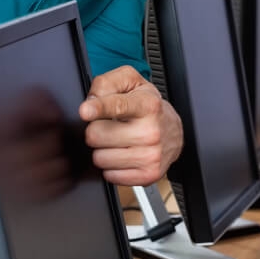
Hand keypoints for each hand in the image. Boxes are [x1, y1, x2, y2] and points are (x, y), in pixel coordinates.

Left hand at [79, 66, 182, 184]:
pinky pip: (110, 176)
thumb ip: (107, 83)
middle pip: (97, 135)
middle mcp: (151, 130)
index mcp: (147, 104)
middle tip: (109, 126)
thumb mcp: (131, 82)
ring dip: (103, 150)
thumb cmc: (148, 106)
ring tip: (117, 141)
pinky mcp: (149, 174)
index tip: (86, 110)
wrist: (173, 131)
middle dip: (96, 130)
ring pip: (100, 158)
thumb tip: (90, 102)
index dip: (98, 108)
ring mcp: (151, 155)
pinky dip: (112, 167)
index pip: (118, 105)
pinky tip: (123, 155)